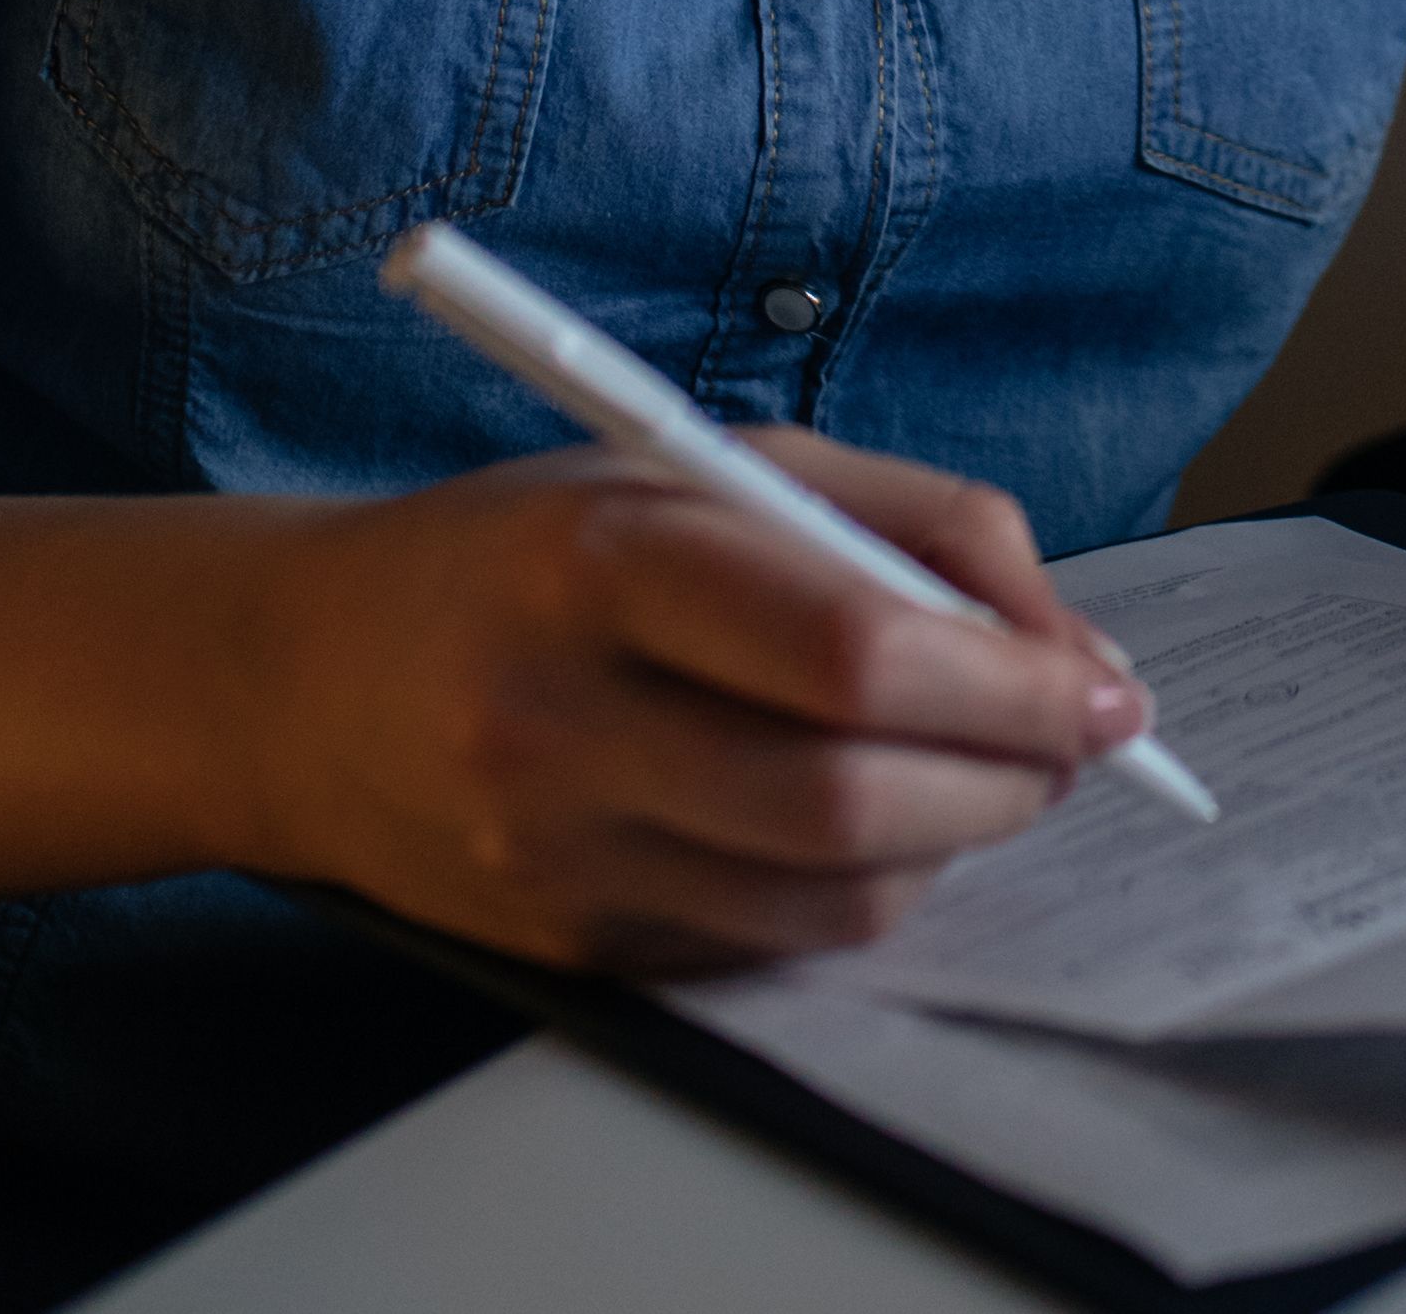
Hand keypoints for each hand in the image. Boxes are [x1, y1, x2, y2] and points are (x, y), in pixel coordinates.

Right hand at [220, 433, 1145, 974]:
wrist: (304, 679)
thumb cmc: (531, 545)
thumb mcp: (706, 459)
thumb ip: (903, 522)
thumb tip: (1064, 636)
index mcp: (604, 562)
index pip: (848, 649)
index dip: (1008, 678)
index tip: (1101, 684)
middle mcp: (562, 722)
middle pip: (850, 796)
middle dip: (1008, 775)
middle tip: (1073, 739)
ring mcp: (555, 854)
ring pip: (829, 896)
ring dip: (956, 842)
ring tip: (986, 772)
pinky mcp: (567, 946)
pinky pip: (770, 944)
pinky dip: (863, 890)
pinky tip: (872, 817)